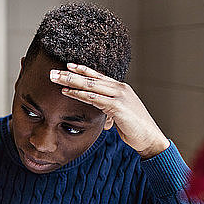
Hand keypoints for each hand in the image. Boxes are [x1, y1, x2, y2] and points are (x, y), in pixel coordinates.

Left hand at [50, 63, 169, 158]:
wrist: (149, 138)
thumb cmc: (134, 128)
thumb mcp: (119, 114)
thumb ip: (109, 108)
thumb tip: (101, 110)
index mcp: (120, 88)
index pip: (98, 75)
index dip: (82, 69)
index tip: (68, 65)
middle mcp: (120, 88)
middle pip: (91, 78)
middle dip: (70, 73)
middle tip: (53, 71)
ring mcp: (120, 96)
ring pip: (90, 85)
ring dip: (70, 81)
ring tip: (55, 78)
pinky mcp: (118, 106)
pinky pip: (94, 98)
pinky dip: (79, 94)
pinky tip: (67, 92)